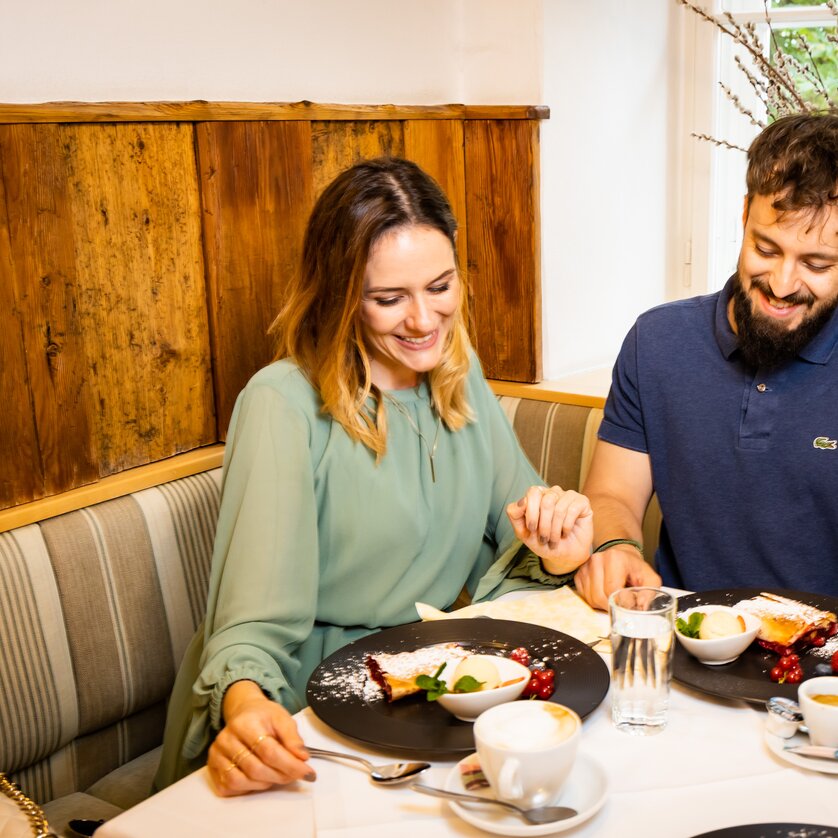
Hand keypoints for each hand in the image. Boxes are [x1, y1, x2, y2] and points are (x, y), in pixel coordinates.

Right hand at [208, 680, 313, 795]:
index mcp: (245, 723)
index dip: (290, 765)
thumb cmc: (264, 716)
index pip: (269, 751)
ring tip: (278, 776)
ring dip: (265, 784)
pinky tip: (260, 779)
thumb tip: (302, 757)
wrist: (243, 712)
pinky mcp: (212, 767)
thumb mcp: (282, 718)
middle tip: (295, 776)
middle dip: (280, 776)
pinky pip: (228, 787)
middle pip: (256, 769)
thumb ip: (293, 738)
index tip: (308, 773)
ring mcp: (216, 754)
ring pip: (241, 781)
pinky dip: (247, 788)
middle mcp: (226, 739)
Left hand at [506, 485, 593, 574]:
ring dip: (555, 530)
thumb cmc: (543, 541)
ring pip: (559, 508)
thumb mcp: (523, 531)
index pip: (532, 493)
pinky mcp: (582, 502)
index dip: (532, 513)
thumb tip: (522, 501)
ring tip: (554, 540)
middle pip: (546, 501)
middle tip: (544, 539)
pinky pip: (573, 510)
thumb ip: (515, 514)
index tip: (532, 530)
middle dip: (544, 525)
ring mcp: (568, 496)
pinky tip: (566, 533)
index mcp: (538, 495)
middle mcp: (553, 492)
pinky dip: (567, 527)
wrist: (563, 555)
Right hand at [573, 545, 660, 610]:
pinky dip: (595, 601)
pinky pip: (584, 597)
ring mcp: (585, 567)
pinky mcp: (578, 574)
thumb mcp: (650, 578)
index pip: (613, 590)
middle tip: (623, 604)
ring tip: (614, 597)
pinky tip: (604, 594)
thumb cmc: (635, 568)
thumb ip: (649, 593)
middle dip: (613, 606)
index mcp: (614, 558)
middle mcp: (596, 560)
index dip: (623, 603)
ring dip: (604, 605)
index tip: (632, 605)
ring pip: (591, 599)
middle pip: (600, 597)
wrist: (620, 555)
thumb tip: (640, 607)